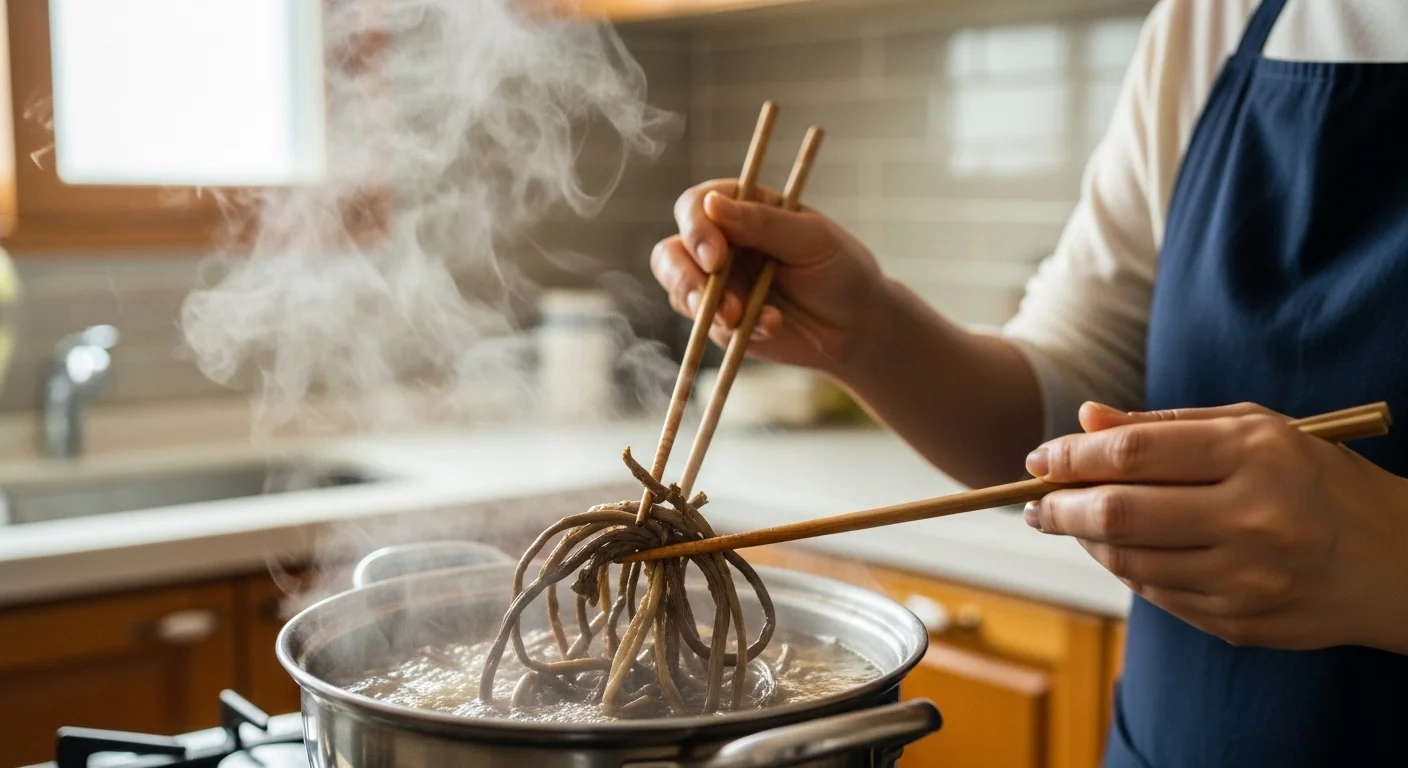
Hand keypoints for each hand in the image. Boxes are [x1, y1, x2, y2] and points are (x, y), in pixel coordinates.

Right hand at [650, 179, 887, 372]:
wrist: (858, 326)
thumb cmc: (841, 270)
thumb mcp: (811, 239)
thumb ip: (762, 223)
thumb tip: (711, 203)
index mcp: (742, 209)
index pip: (696, 206)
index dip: (696, 229)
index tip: (716, 257)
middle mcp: (722, 244)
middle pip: (672, 251)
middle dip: (685, 275)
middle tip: (711, 298)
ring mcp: (717, 285)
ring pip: (678, 289)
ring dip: (702, 306)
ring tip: (738, 319)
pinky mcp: (721, 323)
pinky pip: (707, 327)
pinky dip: (735, 329)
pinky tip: (771, 326)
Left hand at [1023, 401, 1407, 652]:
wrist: (1398, 564)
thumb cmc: (1316, 479)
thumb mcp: (1254, 430)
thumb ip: (1165, 424)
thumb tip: (1085, 419)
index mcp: (1255, 455)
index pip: (1133, 454)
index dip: (1070, 456)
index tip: (1038, 457)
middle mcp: (1251, 518)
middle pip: (1119, 513)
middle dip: (1060, 505)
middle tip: (1033, 500)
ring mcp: (1246, 578)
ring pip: (1128, 560)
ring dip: (1084, 540)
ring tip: (1067, 521)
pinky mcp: (1240, 621)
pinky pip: (1155, 594)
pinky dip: (1123, 569)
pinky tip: (1114, 550)